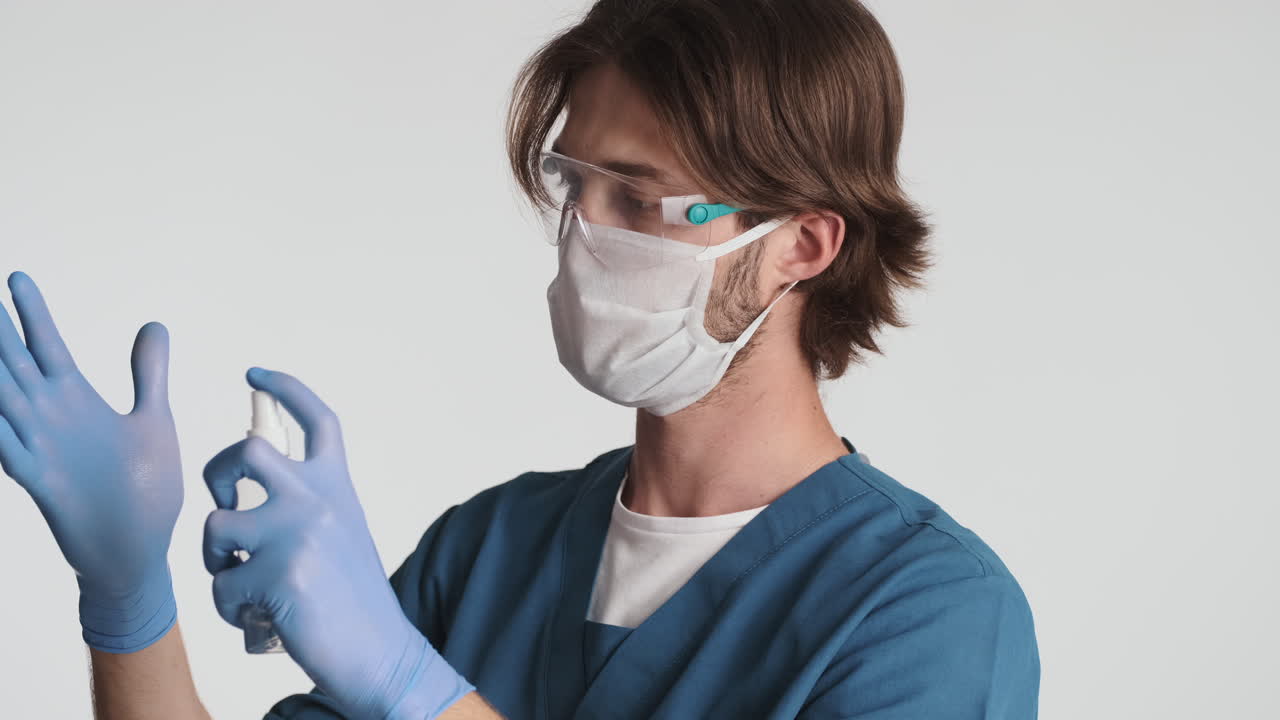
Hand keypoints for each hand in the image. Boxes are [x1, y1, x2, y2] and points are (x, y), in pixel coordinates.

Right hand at [0, 271, 180, 652]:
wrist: (136, 552)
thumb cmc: (144, 488)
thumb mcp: (153, 420)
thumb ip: (149, 373)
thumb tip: (153, 325)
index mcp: (78, 403)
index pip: (48, 348)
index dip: (32, 315)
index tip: (16, 277)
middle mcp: (52, 421)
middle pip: (16, 365)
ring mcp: (42, 450)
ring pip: (4, 401)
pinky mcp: (43, 484)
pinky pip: (10, 453)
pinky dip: (1, 433)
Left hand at [202, 368, 473, 719]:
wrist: (381, 653)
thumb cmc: (353, 602)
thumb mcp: (341, 536)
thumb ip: (305, 507)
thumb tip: (241, 499)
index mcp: (337, 487)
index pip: (315, 420)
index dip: (284, 389)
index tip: (255, 373)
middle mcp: (319, 499)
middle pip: (247, 451)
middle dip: (217, 474)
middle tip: (223, 504)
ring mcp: (297, 534)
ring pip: (216, 526)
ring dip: (217, 562)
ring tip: (245, 587)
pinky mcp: (277, 575)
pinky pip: (220, 585)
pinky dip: (231, 609)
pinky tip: (262, 619)